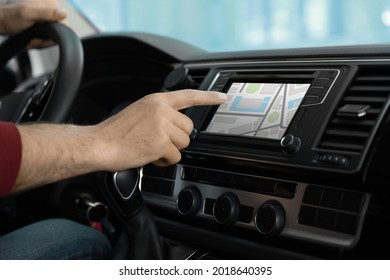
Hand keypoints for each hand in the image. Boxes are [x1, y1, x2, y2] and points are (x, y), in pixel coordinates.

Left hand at [0, 0, 66, 46]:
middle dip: (47, 39)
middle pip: (60, 32)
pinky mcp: (46, 24)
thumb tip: (64, 13)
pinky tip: (34, 38)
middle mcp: (52, 9)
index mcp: (51, 4)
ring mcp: (49, 17)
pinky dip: (42, 41)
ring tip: (32, 39)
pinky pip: (50, 37)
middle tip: (34, 39)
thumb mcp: (28, 14)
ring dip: (43, 41)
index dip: (55, 35)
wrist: (2, 22)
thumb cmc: (11, 17)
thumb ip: (46, 13)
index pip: (64, 25)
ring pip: (55, 36)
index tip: (42, 36)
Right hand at [93, 89, 226, 170]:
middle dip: (177, 138)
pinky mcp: (161, 143)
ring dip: (170, 150)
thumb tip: (176, 125)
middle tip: (159, 141)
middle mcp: (161, 110)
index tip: (223, 98)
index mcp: (156, 100)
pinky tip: (150, 156)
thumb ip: (159, 114)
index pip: (189, 95)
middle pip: (188, 128)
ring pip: (183, 143)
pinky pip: (175, 157)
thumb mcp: (139, 112)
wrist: (100, 144)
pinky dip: (164, 161)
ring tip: (151, 148)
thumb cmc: (116, 132)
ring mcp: (162, 126)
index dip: (209, 97)